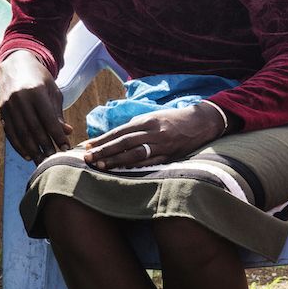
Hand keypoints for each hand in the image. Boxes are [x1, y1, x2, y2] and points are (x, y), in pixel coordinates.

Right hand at [0, 50, 72, 161]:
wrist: (15, 65)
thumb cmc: (39, 79)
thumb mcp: (52, 91)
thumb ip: (57, 113)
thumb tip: (66, 132)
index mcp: (36, 92)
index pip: (48, 119)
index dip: (57, 135)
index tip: (66, 147)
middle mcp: (20, 99)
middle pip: (34, 128)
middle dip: (45, 145)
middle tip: (55, 159)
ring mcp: (8, 105)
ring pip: (20, 133)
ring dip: (32, 149)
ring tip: (42, 161)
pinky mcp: (1, 111)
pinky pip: (10, 132)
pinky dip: (18, 145)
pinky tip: (27, 154)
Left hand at [79, 103, 223, 170]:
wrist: (201, 122)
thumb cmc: (171, 120)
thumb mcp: (152, 117)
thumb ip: (134, 127)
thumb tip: (111, 138)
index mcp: (147, 121)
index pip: (119, 131)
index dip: (102, 139)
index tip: (86, 146)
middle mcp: (153, 132)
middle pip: (124, 142)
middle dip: (104, 150)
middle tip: (87, 158)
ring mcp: (162, 145)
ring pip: (136, 154)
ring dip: (116, 161)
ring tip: (101, 166)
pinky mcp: (170, 156)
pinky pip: (150, 163)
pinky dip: (135, 167)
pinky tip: (122, 171)